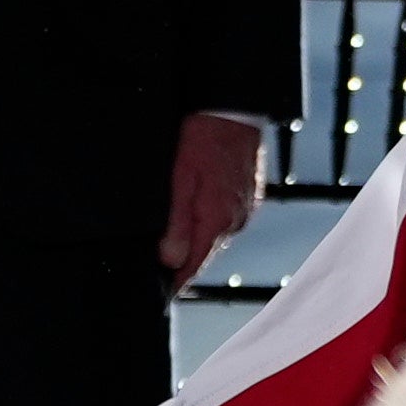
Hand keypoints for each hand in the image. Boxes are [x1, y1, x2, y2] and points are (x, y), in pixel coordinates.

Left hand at [159, 110, 264, 294]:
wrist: (233, 110)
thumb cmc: (201, 140)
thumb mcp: (179, 179)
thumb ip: (175, 223)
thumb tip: (170, 262)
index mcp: (217, 221)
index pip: (192, 267)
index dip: (173, 283)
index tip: (157, 295)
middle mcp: (236, 222)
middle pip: (203, 255)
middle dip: (181, 262)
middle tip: (156, 269)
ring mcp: (245, 211)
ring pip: (214, 238)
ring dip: (195, 241)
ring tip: (171, 241)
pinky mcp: (249, 199)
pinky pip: (225, 222)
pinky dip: (208, 224)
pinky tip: (195, 213)